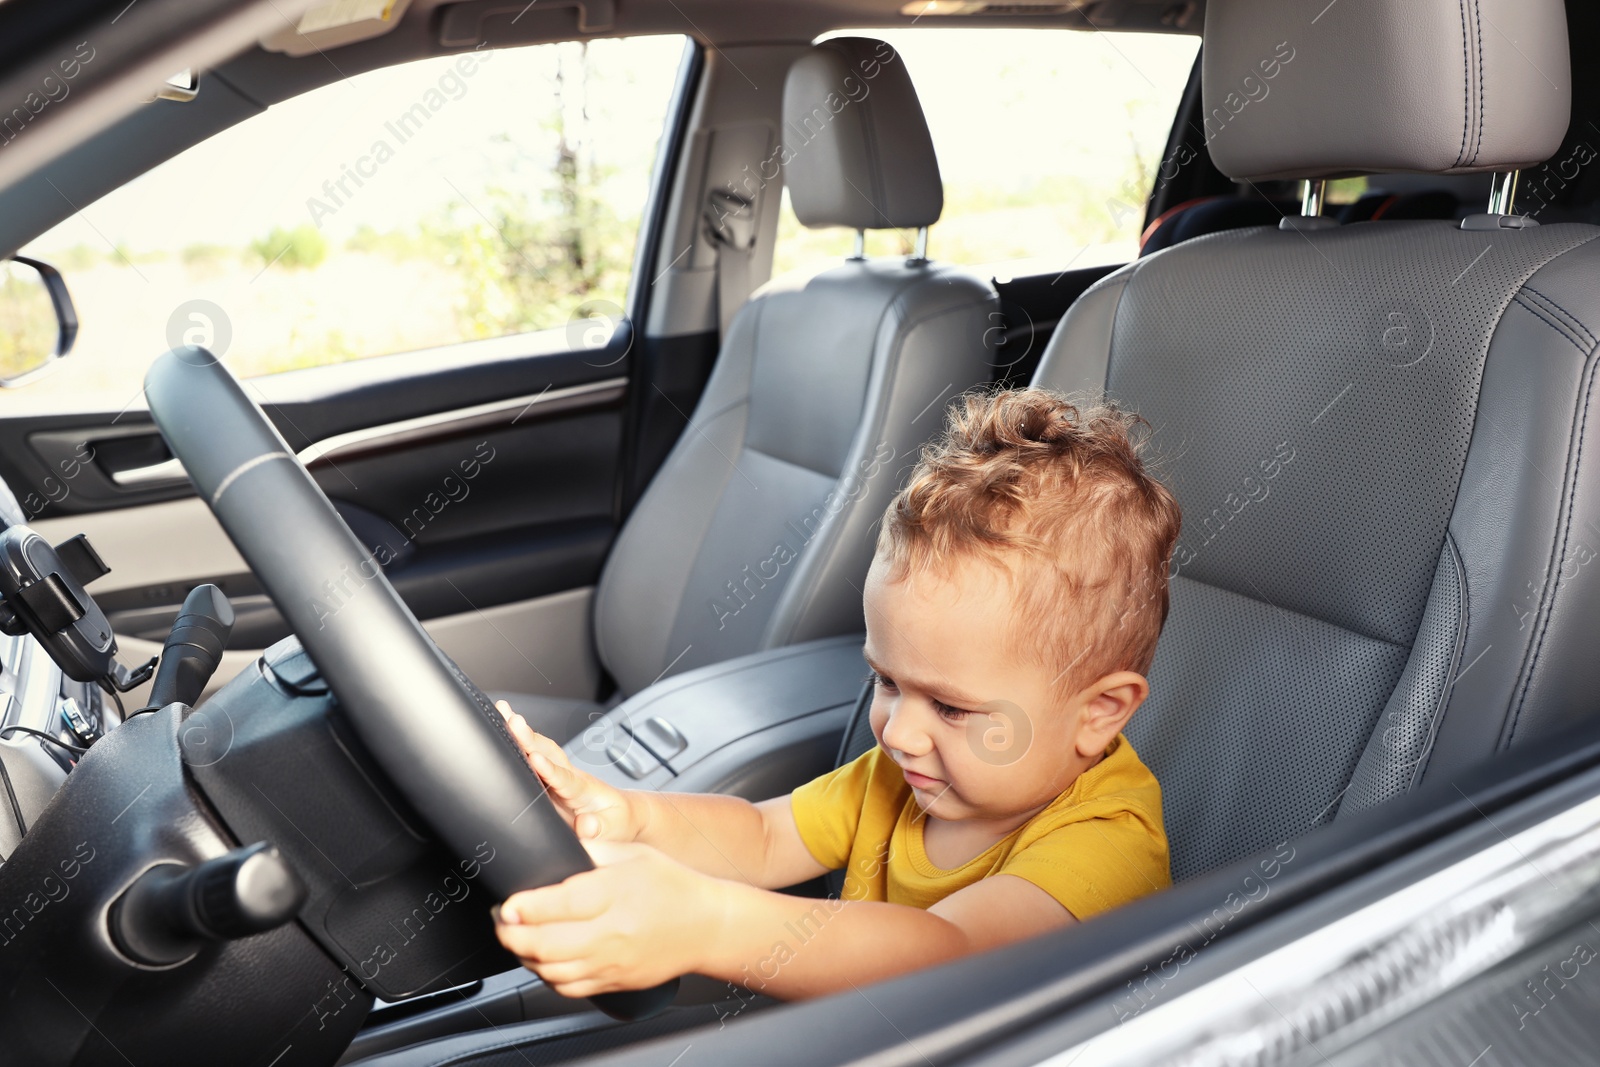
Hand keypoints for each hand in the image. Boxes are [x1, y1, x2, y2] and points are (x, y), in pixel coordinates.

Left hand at [494, 838, 728, 997]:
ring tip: (516, 939)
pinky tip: (541, 960)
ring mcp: (613, 962)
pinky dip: (547, 977)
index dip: (525, 908)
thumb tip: (552, 840)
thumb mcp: (631, 853)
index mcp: (615, 894)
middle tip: (501, 923)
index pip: (559, 905)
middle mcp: (612, 933)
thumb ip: (590, 846)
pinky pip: (569, 988)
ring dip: (525, 957)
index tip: (507, 904)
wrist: (707, 924)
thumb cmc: (671, 885)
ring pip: (552, 972)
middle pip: (547, 945)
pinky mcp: (614, 981)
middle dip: (512, 936)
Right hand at [496, 701, 641, 842]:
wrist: (623, 815)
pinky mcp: (548, 782)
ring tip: (501, 711)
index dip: (549, 769)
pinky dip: (516, 745)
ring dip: (521, 733)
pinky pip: (531, 760)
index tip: (534, 758)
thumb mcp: (615, 829)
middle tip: (511, 720)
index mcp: (583, 789)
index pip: (564, 778)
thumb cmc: (619, 821)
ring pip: (539, 750)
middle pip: (548, 753)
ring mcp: (557, 777)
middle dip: (529, 738)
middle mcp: (568, 776)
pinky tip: (501, 729)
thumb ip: (600, 828)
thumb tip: (584, 827)